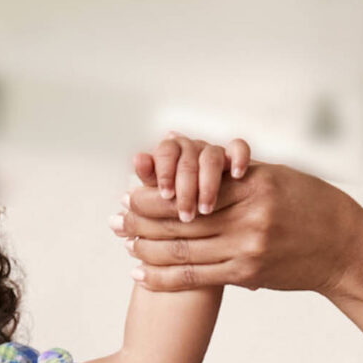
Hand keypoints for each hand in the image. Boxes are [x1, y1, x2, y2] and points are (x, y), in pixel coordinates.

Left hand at [115, 138, 362, 297]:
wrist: (343, 249)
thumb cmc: (312, 207)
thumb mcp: (277, 180)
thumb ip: (238, 179)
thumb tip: (200, 175)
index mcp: (252, 186)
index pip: (191, 187)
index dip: (156, 190)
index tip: (131, 188)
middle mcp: (248, 218)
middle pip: (181, 219)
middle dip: (142, 219)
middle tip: (114, 218)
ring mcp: (246, 250)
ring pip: (183, 250)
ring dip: (146, 248)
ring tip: (122, 243)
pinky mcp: (246, 275)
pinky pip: (196, 277)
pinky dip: (164, 277)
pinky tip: (140, 273)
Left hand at [133, 132, 250, 221]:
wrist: (228, 205)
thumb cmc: (187, 207)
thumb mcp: (166, 203)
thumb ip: (147, 201)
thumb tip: (119, 211)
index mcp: (173, 155)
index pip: (166, 151)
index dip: (162, 172)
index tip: (163, 196)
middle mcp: (195, 150)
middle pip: (186, 158)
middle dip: (183, 189)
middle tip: (184, 215)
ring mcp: (219, 155)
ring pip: (210, 155)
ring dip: (206, 182)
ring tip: (205, 208)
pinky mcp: (243, 160)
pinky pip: (240, 147)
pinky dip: (238, 156)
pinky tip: (236, 174)